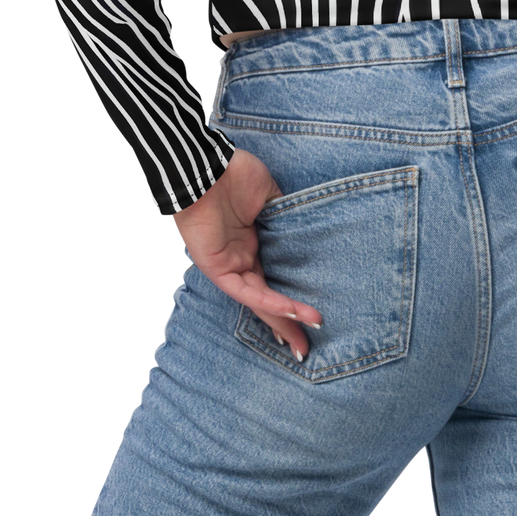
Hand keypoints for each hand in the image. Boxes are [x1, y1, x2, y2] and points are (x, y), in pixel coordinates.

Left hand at [170, 147, 322, 361]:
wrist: (204, 166)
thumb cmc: (233, 173)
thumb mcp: (268, 193)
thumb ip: (284, 215)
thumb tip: (304, 226)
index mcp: (251, 244)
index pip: (273, 279)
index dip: (291, 298)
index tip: (312, 317)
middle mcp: (241, 259)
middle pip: (266, 299)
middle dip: (287, 324)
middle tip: (305, 349)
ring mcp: (229, 265)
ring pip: (258, 300)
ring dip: (283, 316)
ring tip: (309, 330)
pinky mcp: (216, 268)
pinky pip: (245, 290)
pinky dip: (267, 300)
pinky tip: (288, 309)